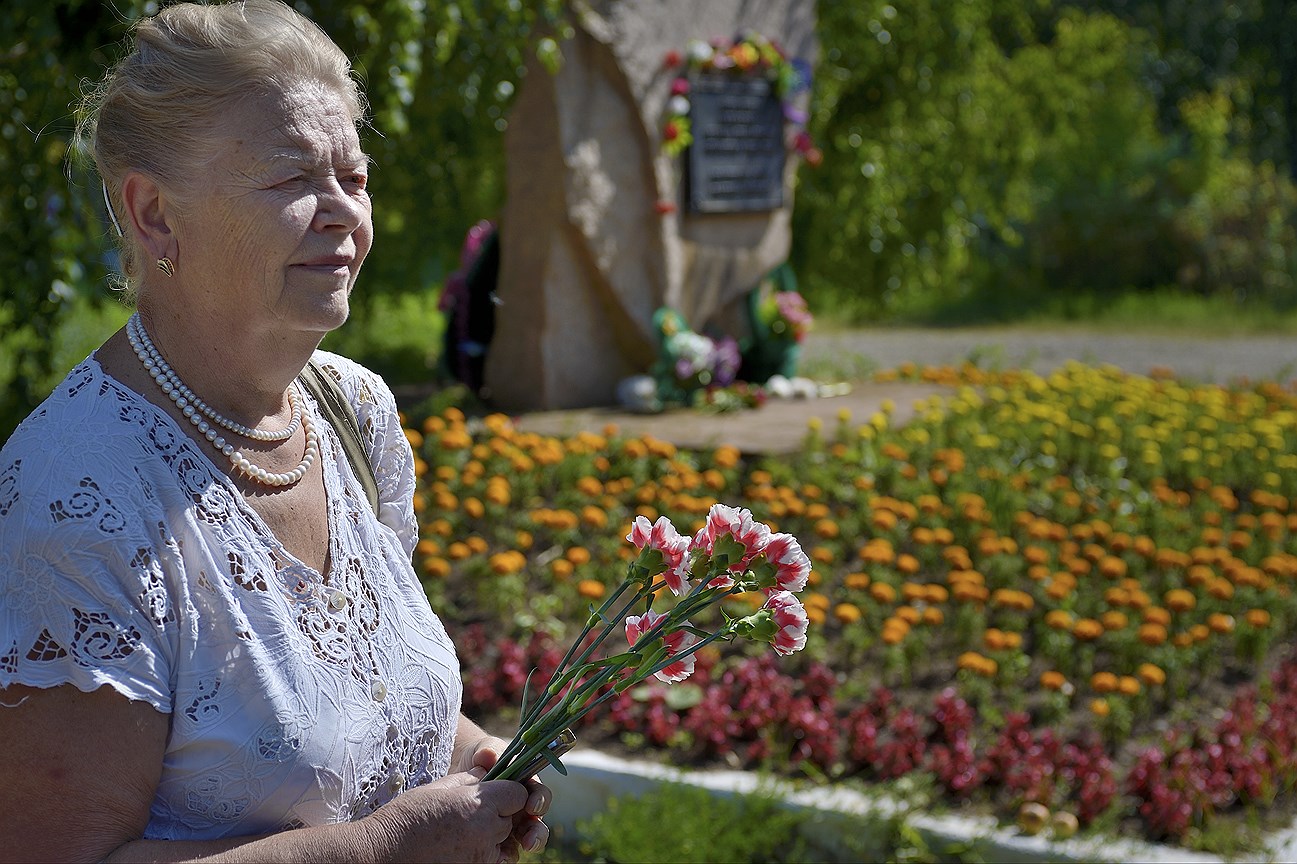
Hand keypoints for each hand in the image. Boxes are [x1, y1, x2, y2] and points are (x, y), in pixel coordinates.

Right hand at [361, 769, 531, 862]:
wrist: (384, 853)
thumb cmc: (408, 817)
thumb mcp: (440, 788)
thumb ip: (470, 780)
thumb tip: (487, 775)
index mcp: (479, 805)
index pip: (518, 794)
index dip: (508, 791)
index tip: (496, 791)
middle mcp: (486, 833)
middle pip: (510, 818)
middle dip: (497, 814)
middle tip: (469, 813)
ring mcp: (481, 858)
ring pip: (500, 841)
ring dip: (489, 835)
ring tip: (460, 832)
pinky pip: (490, 859)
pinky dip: (481, 853)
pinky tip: (457, 847)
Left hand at [463, 736, 552, 856]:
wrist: (462, 772)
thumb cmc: (480, 757)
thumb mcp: (482, 750)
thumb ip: (487, 751)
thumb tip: (488, 756)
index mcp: (526, 785)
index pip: (539, 794)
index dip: (539, 800)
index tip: (531, 806)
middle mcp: (523, 806)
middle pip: (537, 822)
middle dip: (537, 832)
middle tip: (528, 840)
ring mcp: (511, 823)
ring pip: (527, 838)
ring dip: (528, 844)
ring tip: (522, 849)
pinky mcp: (498, 836)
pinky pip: (507, 849)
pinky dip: (506, 854)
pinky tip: (499, 857)